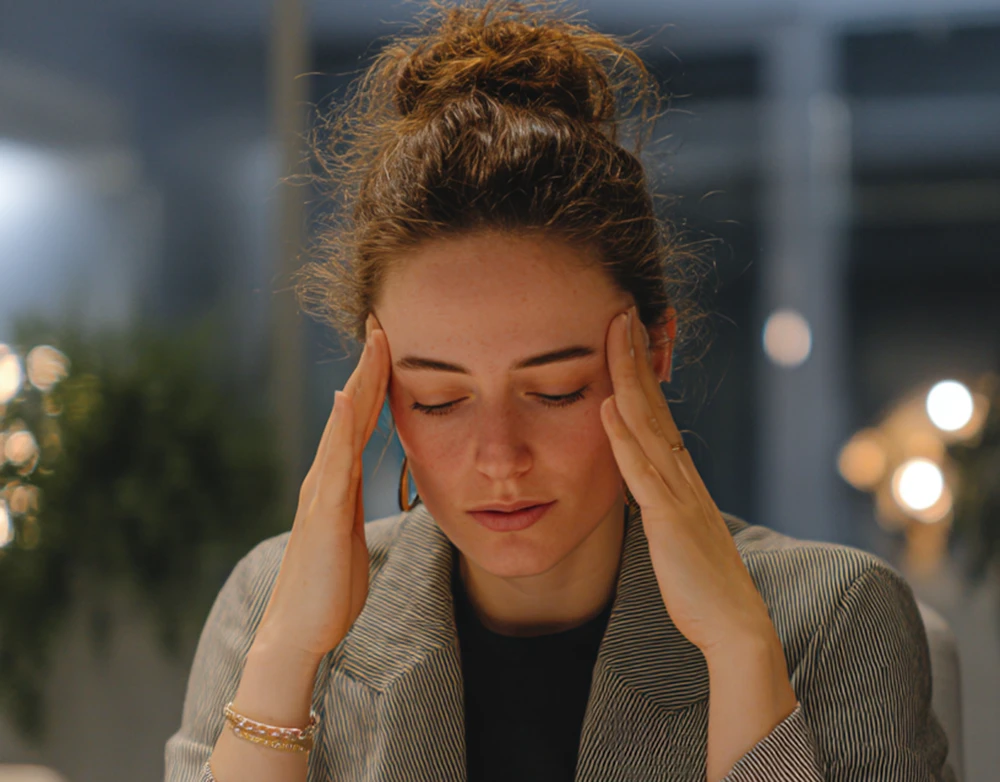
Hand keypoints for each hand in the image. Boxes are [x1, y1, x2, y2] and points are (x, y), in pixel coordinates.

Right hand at [255, 313, 389, 661]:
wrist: (300, 631)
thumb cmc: (330, 587)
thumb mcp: (349, 533)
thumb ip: (351, 500)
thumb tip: (359, 476)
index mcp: (337, 482)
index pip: (359, 419)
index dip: (375, 379)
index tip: (391, 340)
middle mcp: (326, 477)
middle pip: (350, 409)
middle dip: (369, 364)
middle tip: (382, 318)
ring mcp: (321, 492)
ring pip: (342, 424)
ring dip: (359, 381)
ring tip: (374, 341)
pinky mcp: (324, 514)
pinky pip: (333, 462)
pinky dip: (338, 428)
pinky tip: (345, 399)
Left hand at [599, 306, 772, 655]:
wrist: (735, 625)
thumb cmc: (702, 584)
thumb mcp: (679, 531)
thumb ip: (663, 501)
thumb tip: (644, 480)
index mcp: (682, 477)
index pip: (658, 412)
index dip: (641, 372)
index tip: (626, 335)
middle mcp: (683, 475)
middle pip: (654, 404)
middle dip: (636, 356)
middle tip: (621, 311)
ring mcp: (678, 494)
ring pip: (648, 425)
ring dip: (628, 378)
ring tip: (614, 335)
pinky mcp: (669, 520)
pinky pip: (642, 472)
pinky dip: (623, 438)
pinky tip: (607, 407)